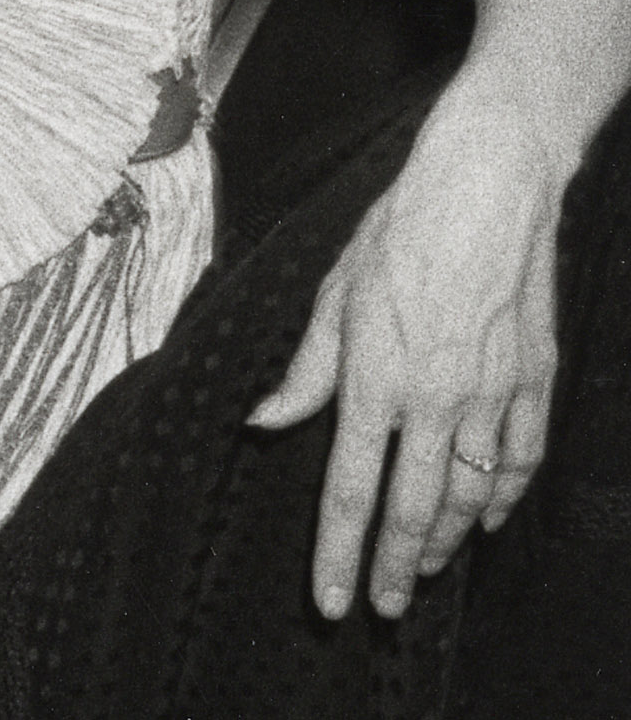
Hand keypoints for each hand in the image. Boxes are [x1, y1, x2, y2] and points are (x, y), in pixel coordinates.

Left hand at [248, 74, 566, 618]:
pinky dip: (504, 499)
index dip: (337, 553)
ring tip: (424, 570)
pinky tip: (489, 519)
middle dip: (394, 569)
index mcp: (373, 379)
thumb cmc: (398, 233)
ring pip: (470, 497)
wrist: (486, 191)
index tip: (331, 601)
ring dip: (446, 542)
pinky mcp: (533, 383)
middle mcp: (434, 400)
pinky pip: (520, 462)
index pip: (348, 489)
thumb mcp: (333, 293)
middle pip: (413, 510)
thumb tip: (266, 419)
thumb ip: (305, 370)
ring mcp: (491, 396)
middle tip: (382, 608)